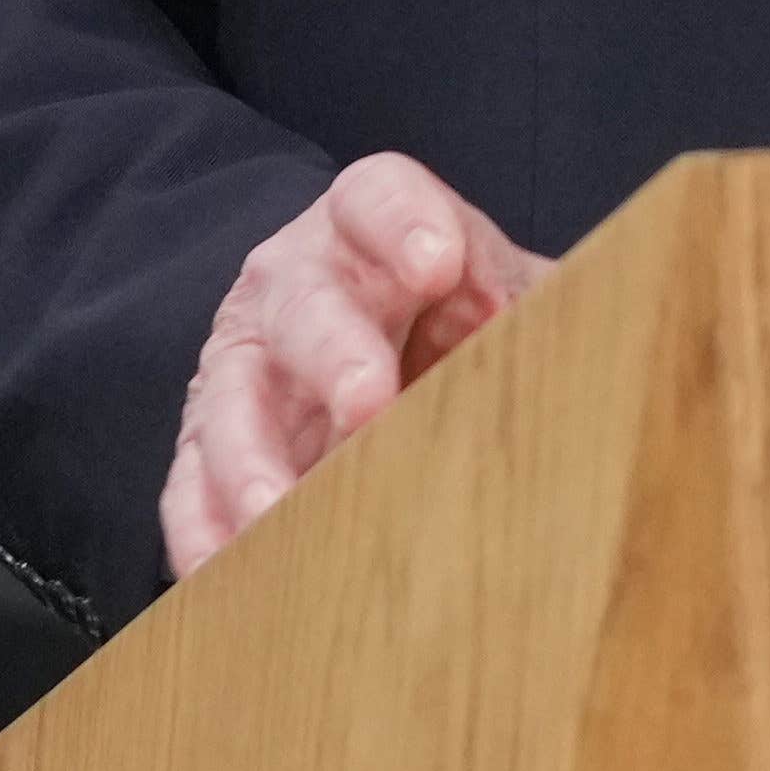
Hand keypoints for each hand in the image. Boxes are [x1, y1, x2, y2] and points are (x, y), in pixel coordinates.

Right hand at [161, 153, 547, 579]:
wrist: (367, 347)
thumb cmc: (453, 318)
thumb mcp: (501, 294)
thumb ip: (539, 307)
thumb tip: (581, 345)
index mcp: (367, 229)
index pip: (376, 198)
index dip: (402, 223)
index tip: (440, 262)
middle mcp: (293, 285)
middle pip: (302, 301)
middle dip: (333, 349)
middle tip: (370, 400)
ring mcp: (241, 366)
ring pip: (230, 401)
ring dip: (252, 456)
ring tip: (277, 508)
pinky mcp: (206, 445)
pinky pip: (188, 486)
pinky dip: (201, 530)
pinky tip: (219, 571)